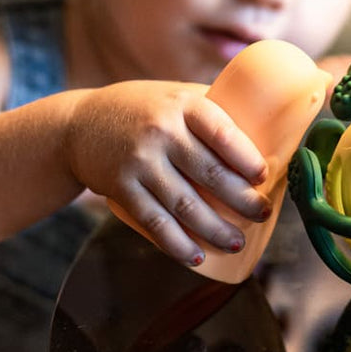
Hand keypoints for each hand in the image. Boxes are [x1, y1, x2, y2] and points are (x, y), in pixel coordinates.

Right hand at [64, 82, 272, 266]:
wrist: (79, 125)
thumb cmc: (141, 109)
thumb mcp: (175, 95)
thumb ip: (213, 108)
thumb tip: (270, 128)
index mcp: (183, 106)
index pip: (223, 133)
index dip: (247, 159)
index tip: (264, 177)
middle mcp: (161, 132)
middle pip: (210, 174)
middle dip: (242, 200)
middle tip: (261, 214)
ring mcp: (139, 162)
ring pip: (186, 205)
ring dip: (216, 229)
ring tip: (237, 242)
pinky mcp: (121, 188)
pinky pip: (155, 222)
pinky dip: (177, 243)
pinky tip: (196, 256)